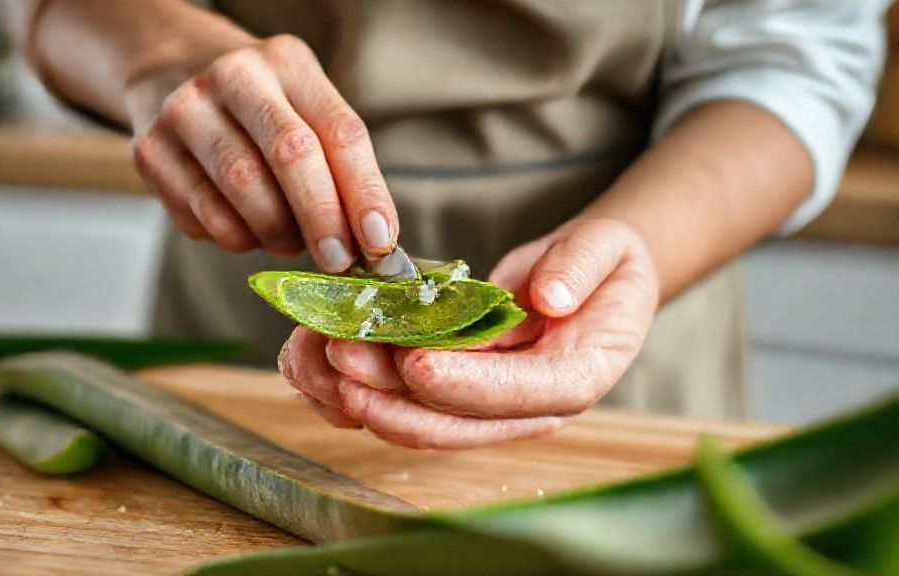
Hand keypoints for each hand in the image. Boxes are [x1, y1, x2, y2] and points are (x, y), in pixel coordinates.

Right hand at [129, 34, 397, 270]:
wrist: (172, 78)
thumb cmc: (261, 113)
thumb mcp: (307, 114)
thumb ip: (340, 171)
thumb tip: (372, 242)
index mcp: (288, 63)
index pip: (341, 131)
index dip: (364, 192)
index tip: (380, 241)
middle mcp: (235, 76)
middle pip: (290, 153)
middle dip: (322, 217)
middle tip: (338, 260)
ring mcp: (186, 110)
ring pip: (243, 189)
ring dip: (277, 233)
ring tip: (289, 242)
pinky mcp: (152, 150)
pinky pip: (204, 215)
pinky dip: (236, 238)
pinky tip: (246, 229)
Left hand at [278, 219, 659, 448]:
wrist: (593, 280)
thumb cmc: (605, 265)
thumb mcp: (609, 250)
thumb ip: (580, 269)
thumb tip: (549, 298)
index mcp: (574, 378)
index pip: (517, 394)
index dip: (466, 383)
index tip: (416, 362)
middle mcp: (527, 408)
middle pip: (454, 423)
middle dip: (392, 398)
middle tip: (340, 357)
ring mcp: (488, 406)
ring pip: (419, 420)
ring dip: (362, 397)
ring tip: (312, 357)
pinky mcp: (457, 393)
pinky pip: (404, 402)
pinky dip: (358, 389)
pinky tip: (315, 365)